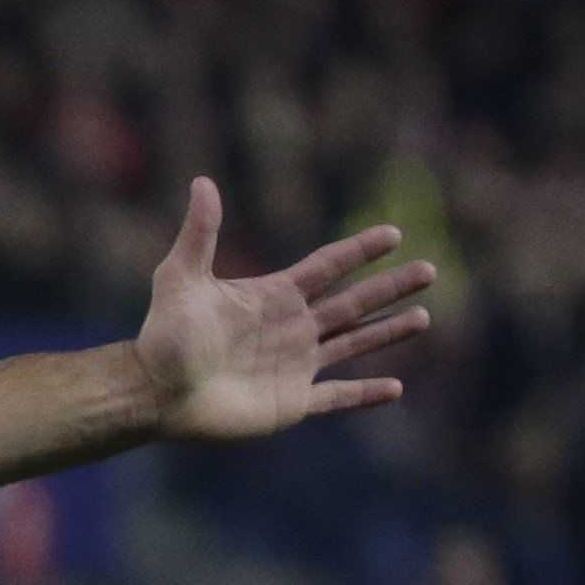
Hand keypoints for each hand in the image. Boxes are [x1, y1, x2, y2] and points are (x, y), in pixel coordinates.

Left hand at [133, 179, 434, 443]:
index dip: (360, 250)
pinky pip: (338, 397)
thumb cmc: (164, 336)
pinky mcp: (291, 403)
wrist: (155, 393)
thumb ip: (200, 232)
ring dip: (388, 331)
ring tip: (424, 316)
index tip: (394, 234)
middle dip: (391, 287)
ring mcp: (294, 366)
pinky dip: (366, 394)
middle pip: (353, 303)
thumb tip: (202, 181)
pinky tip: (396, 388)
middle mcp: (291, 329)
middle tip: (429, 270)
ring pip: (354, 344)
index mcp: (274, 296)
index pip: (328, 266)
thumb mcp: (181, 277)